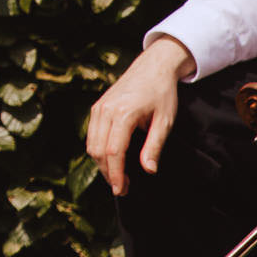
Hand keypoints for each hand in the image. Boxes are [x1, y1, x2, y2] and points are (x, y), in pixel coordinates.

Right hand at [86, 37, 195, 195]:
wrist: (152, 67)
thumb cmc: (162, 93)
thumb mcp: (165, 121)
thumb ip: (154, 146)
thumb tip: (148, 170)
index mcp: (123, 113)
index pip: (113, 151)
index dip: (117, 174)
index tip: (122, 190)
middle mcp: (106, 110)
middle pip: (98, 150)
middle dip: (108, 173)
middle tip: (123, 189)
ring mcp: (99, 107)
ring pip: (91, 144)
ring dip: (102, 164)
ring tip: (118, 177)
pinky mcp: (97, 107)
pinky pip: (92, 134)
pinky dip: (98, 151)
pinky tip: (111, 160)